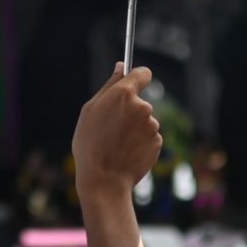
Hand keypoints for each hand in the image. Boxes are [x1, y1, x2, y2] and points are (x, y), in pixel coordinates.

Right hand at [72, 63, 161, 197]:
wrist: (103, 180)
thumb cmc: (90, 144)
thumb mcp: (90, 111)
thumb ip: (109, 86)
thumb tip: (121, 66)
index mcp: (124, 94)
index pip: (142, 73)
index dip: (138, 77)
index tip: (133, 83)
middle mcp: (142, 107)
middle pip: (139, 102)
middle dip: (129, 111)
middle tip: (111, 128)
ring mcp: (152, 125)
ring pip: (143, 122)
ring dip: (133, 129)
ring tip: (116, 144)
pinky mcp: (157, 142)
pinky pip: (148, 137)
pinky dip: (139, 143)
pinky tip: (126, 153)